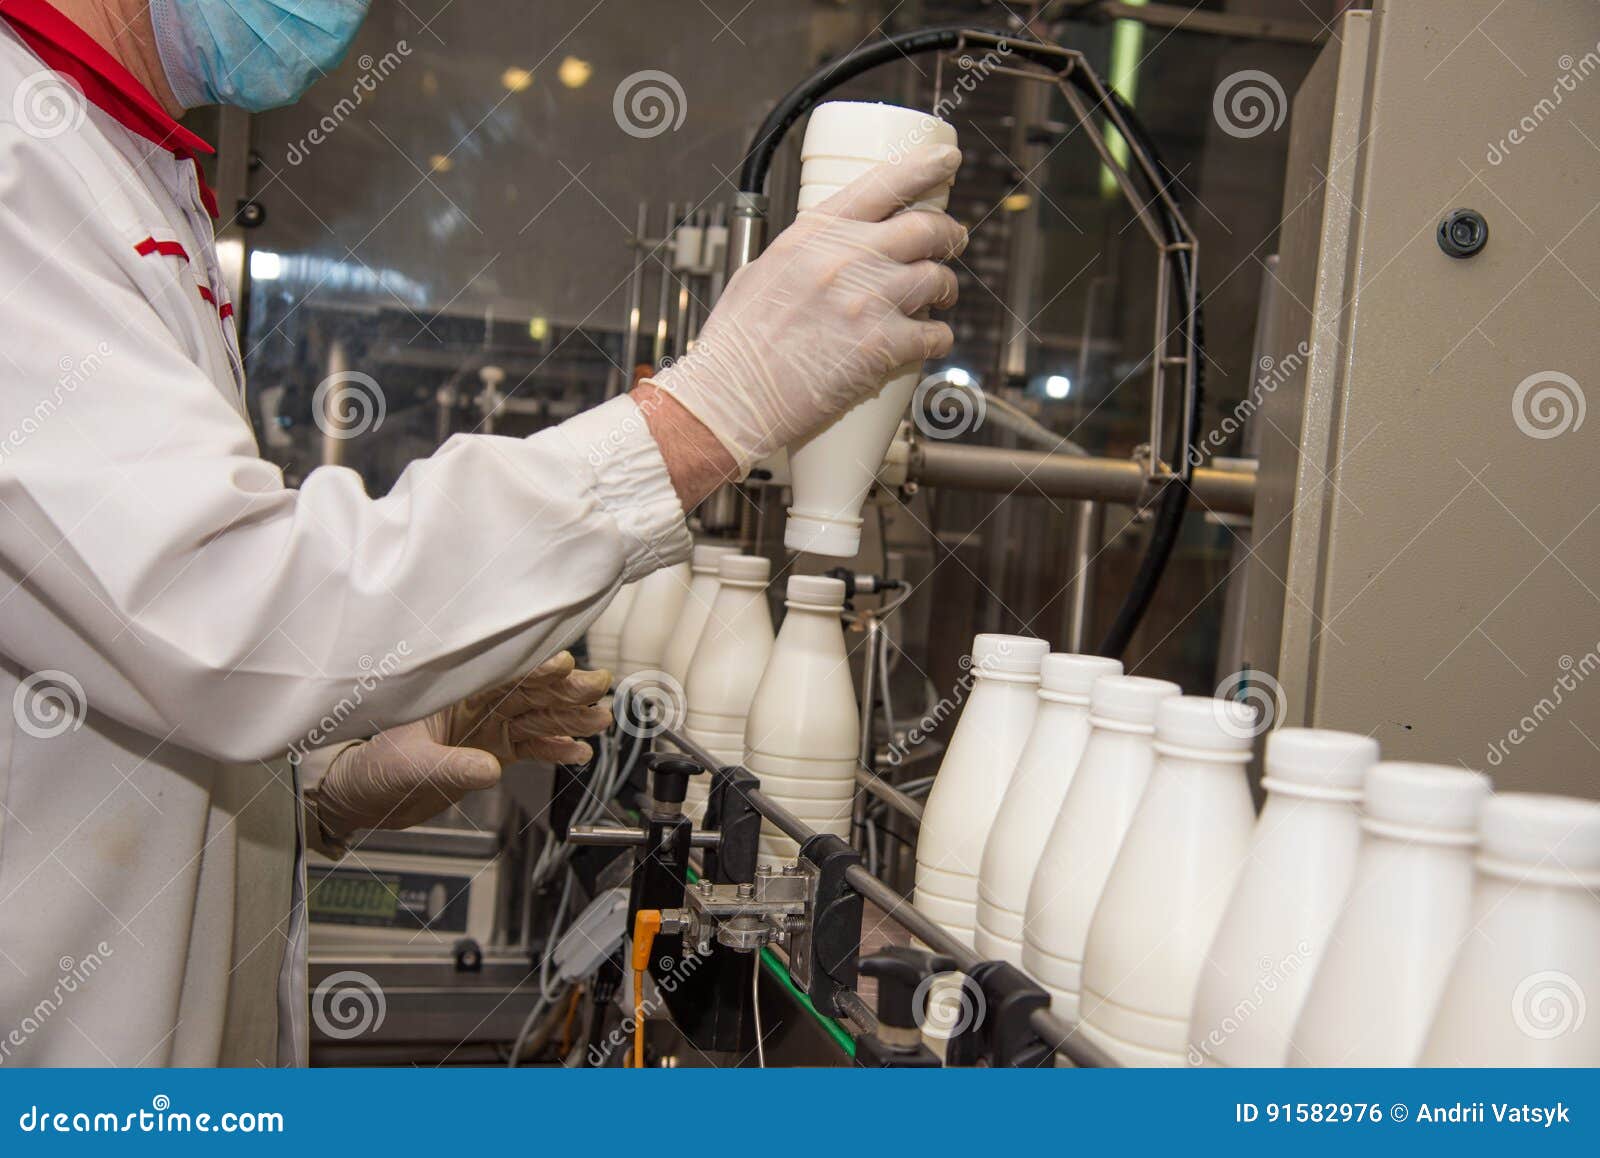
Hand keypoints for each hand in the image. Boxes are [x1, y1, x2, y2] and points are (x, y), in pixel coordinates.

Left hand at [306, 652, 611, 842]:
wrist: (365, 796)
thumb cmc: (374, 769)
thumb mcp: (410, 767)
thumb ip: (452, 767)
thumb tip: (490, 769)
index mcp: (454, 691)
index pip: (501, 672)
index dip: (534, 667)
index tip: (563, 664)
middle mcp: (476, 705)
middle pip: (529, 692)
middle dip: (566, 690)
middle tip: (599, 687)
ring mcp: (487, 728)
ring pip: (538, 718)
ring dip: (570, 719)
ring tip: (600, 719)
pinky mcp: (493, 752)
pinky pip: (531, 747)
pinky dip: (555, 749)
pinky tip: (579, 751)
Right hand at [650, 144, 964, 475]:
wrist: (732, 396)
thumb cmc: (737, 345)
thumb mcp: (761, 274)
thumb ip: (801, 256)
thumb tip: (826, 253)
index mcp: (815, 234)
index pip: (882, 183)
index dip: (924, 167)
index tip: (947, 161)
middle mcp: (847, 258)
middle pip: (925, 228)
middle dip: (948, 234)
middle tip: (952, 242)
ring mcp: (869, 300)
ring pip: (937, 279)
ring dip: (946, 288)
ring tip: (941, 298)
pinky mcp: (883, 345)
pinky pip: (935, 334)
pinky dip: (939, 339)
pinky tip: (931, 342)